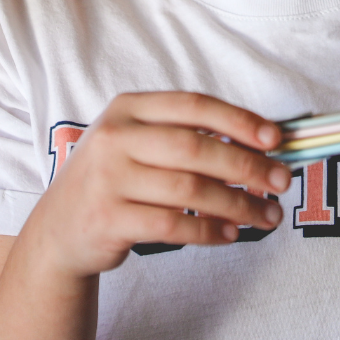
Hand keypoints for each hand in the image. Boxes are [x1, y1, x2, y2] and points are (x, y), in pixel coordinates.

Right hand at [23, 91, 289, 278]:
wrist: (58, 230)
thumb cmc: (115, 180)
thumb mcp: (136, 143)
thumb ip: (184, 136)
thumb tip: (259, 143)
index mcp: (128, 108)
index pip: (193, 106)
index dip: (238, 120)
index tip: (275, 138)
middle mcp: (115, 137)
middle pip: (195, 148)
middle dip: (247, 165)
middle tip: (282, 181)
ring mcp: (108, 179)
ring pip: (189, 189)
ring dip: (237, 203)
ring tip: (267, 215)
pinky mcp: (108, 219)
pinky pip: (172, 224)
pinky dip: (208, 230)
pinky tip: (231, 234)